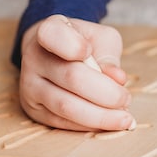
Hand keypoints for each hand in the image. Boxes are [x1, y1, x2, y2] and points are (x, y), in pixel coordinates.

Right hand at [19, 14, 134, 130]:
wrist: (57, 54)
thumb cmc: (84, 43)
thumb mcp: (101, 39)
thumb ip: (108, 56)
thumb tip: (118, 79)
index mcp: (49, 31)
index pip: (52, 34)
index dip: (72, 45)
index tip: (88, 51)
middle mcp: (34, 57)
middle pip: (71, 77)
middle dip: (105, 93)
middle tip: (126, 99)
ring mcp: (30, 85)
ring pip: (66, 106)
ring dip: (99, 116)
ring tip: (124, 119)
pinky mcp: (34, 109)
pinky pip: (62, 122)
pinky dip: (89, 125)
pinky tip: (108, 124)